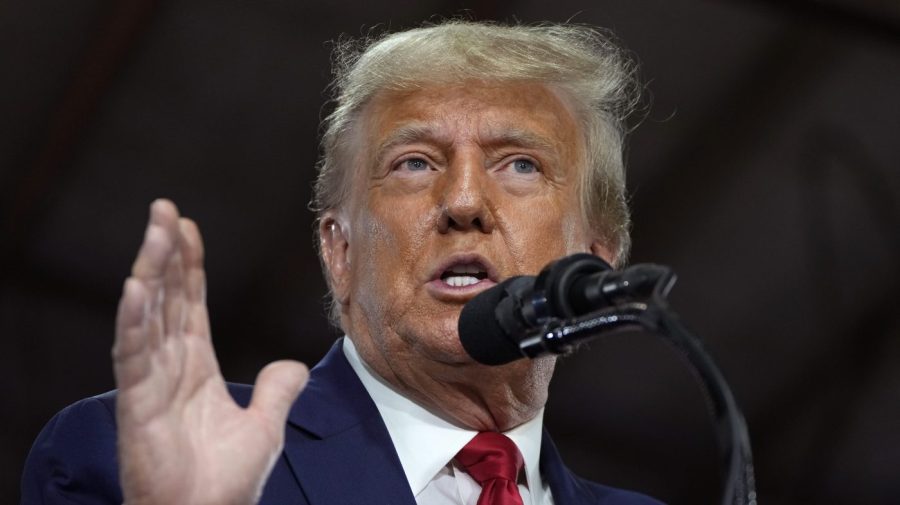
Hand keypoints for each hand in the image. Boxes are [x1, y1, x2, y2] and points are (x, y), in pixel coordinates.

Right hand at [112, 199, 307, 504]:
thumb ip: (278, 390)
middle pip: (166, 297)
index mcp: (195, 367)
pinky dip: (133, 321)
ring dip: (150, 271)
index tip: (187, 226)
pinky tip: (135, 286)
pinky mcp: (137, 405)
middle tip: (163, 208)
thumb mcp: (265, 425)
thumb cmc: (226, 480)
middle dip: (165, 252)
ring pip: (148, 315)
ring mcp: (150, 383)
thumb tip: (293, 364)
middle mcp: (169, 367)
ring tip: (155, 231)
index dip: (189, 265)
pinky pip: (133, 355)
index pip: (190, 303)